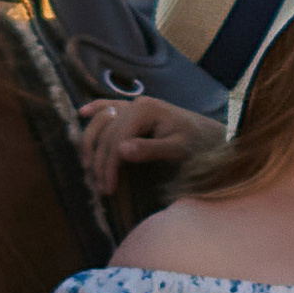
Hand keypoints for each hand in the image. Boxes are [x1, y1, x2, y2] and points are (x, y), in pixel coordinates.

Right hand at [77, 94, 222, 197]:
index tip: (108, 188)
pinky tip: (82, 113)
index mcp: (146, 111)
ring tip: (88, 169)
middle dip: (100, 162)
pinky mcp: (136, 109)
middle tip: (100, 188)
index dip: (109, 165)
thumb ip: (151, 150)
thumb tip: (121, 151)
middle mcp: (137, 104)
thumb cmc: (199, 144)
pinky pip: (110, 107)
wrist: (211, 135)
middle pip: (107, 134)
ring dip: (91, 143)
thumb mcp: (178, 150)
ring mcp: (135, 104)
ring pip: (102, 121)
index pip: (117, 139)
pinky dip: (97, 109)